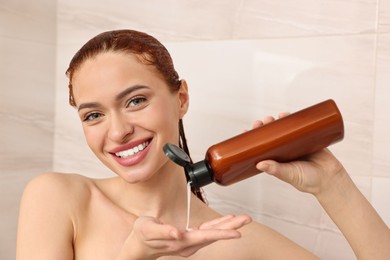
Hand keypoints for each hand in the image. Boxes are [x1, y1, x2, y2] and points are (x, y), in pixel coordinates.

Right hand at [118, 214, 250, 259]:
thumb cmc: (142, 235)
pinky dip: (218, 225)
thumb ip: (163, 231)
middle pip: (214, 235)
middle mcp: (189, 244)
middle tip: (247, 219)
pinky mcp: (190, 238)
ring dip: (228, 226)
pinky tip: (226, 220)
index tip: (237, 232)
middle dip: (231, 227)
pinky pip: (208, 232)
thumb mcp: (147, 229)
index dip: (222, 233)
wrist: (138, 247)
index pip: (205, 236)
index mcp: (181, 242)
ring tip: (241, 218)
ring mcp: (190, 243)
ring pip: (213, 233)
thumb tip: (177, 233)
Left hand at [252, 114, 345, 195]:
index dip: (253, 139)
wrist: (331, 179)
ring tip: (271, 118)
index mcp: (276, 160)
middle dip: (264, 127)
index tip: (246, 131)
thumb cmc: (308, 181)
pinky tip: (286, 114)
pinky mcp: (308, 138)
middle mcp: (284, 150)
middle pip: (271, 135)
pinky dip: (292, 119)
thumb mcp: (289, 175)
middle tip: (260, 122)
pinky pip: (298, 127)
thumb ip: (276, 170)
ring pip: (283, 129)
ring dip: (276, 122)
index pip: (261, 147)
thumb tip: (259, 164)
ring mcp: (295, 143)